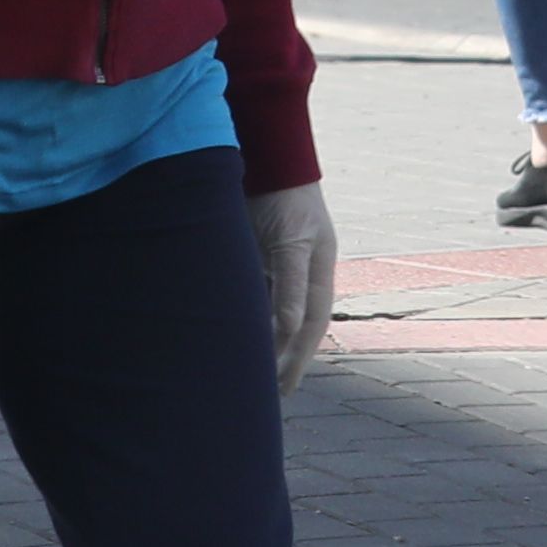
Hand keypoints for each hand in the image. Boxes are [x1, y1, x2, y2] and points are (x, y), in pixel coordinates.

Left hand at [249, 181, 336, 392]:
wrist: (264, 154)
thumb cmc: (283, 195)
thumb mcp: (291, 241)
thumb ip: (290, 286)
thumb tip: (289, 332)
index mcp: (318, 271)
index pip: (310, 326)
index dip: (298, 359)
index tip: (283, 389)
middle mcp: (300, 270)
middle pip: (292, 324)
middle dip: (280, 357)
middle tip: (264, 393)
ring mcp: (277, 261)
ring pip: (269, 310)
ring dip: (260, 338)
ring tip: (243, 370)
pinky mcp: (254, 252)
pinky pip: (250, 292)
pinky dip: (245, 314)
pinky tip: (228, 331)